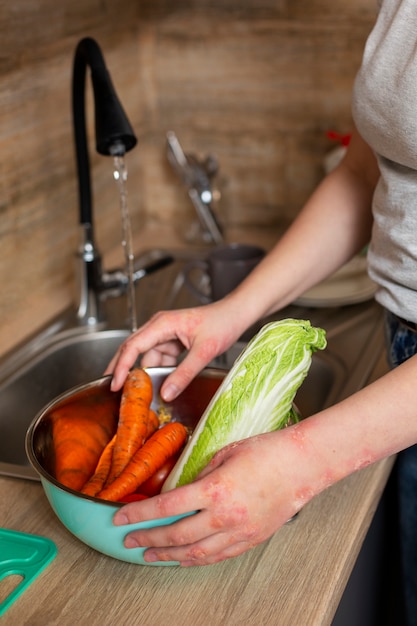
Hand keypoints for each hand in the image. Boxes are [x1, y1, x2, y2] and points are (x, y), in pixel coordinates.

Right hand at [105, 302, 245, 399]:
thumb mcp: (204, 352)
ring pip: (146, 356)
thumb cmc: (222, 323)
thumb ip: (185, 374)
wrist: (236, 314)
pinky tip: (158, 385)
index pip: (133, 345)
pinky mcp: (173, 341)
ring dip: (144, 373)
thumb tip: (166, 393)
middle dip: (122, 369)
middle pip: (132, 349)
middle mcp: (160, 327)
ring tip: (139, 393)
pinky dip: (157, 371)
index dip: (121, 365)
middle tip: (113, 390)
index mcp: (163, 324)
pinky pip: (159, 358)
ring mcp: (165, 334)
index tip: (114, 383)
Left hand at [112, 430, 306, 565]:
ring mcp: (239, 531)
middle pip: (176, 535)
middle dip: (147, 539)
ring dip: (168, 555)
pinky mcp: (251, 539)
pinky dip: (196, 560)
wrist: (302, 465)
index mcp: (215, 489)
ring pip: (195, 553)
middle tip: (129, 540)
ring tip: (149, 555)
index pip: (166, 506)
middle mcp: (224, 515)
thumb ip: (201, 472)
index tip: (121, 518)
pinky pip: (218, 557)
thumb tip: (185, 486)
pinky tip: (184, 559)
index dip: (139, 514)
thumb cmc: (268, 452)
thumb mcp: (226, 453)